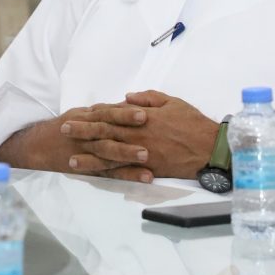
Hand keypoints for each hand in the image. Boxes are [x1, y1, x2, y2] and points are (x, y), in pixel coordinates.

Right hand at [0, 101, 152, 182]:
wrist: (38, 147)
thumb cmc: (64, 128)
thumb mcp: (80, 114)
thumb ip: (103, 111)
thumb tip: (127, 103)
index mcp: (86, 118)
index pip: (107, 113)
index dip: (124, 113)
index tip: (145, 112)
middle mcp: (86, 133)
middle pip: (107, 131)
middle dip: (127, 132)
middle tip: (148, 131)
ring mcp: (86, 152)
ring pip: (107, 152)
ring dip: (126, 154)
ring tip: (146, 157)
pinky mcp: (87, 169)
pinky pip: (107, 173)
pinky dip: (125, 175)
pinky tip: (142, 177)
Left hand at [63, 90, 218, 179]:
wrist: (212, 148)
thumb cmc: (192, 122)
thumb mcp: (171, 102)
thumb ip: (148, 99)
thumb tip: (127, 98)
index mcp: (141, 118)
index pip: (112, 115)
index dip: (93, 114)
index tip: (77, 113)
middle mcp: (138, 136)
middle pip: (105, 133)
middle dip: (83, 131)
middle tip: (63, 130)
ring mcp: (142, 154)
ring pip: (110, 155)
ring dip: (89, 157)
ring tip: (70, 159)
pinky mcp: (149, 169)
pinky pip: (126, 171)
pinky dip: (109, 173)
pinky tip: (96, 176)